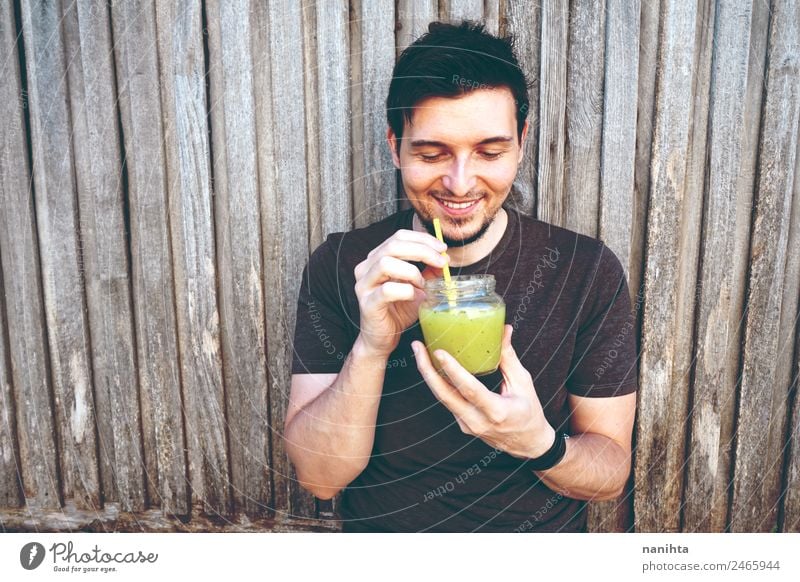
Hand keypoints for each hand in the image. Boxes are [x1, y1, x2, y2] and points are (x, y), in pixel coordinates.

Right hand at [354, 229, 447, 356]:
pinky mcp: (367, 303)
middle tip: (442, 262)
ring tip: (423, 285)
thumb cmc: (397, 311)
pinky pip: (387, 290)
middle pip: (393, 245)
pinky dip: (407, 291)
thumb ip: (428, 272)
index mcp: (376, 259)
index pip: (398, 236)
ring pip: (386, 263)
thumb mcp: (418, 287)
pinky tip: (415, 297)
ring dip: (412, 272)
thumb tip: (445, 258)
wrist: (382, 339)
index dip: (422, 239)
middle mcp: (366, 268)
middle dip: (422, 250)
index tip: (442, 248)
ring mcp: (364, 285)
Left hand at [411, 325, 555, 457]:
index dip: (453, 370)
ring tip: (419, 351)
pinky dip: (439, 382)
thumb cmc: (529, 412)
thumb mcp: (523, 383)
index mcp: (497, 412)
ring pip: (442, 398)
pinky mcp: (462, 424)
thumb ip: (509, 357)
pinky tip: (432, 365)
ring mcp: (467, 425)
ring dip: (429, 374)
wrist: (528, 445)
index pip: (469, 389)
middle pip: (445, 395)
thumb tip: (504, 330)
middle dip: (427, 370)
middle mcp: (477, 421)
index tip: (439, 352)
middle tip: (416, 346)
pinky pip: (447, 401)